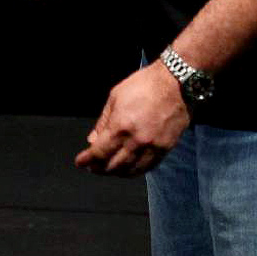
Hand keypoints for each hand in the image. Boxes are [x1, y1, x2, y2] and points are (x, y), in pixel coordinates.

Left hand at [75, 62, 189, 175]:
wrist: (176, 82)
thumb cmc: (144, 84)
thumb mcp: (116, 96)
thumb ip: (103, 121)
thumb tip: (93, 140)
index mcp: (121, 125)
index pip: (99, 152)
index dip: (87, 160)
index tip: (80, 162)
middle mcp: (136, 140)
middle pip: (113, 165)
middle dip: (99, 168)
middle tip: (92, 167)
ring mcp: (152, 147)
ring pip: (130, 170)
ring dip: (116, 173)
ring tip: (109, 169)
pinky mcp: (165, 148)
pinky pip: (147, 167)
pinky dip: (135, 171)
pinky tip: (128, 168)